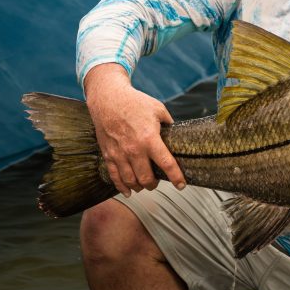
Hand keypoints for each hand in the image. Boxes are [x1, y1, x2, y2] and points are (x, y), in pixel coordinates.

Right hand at [83, 63, 184, 195]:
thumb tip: (176, 134)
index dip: (176, 177)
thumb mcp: (158, 109)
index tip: (181, 185)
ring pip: (130, 180)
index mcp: (150, 138)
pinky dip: (122, 186)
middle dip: (154, 184)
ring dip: (139, 186)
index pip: (166, 164)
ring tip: (144, 185)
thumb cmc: (135, 102)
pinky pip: (114, 176)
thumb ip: (169, 124)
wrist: (108, 99)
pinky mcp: (108, 154)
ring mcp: (119, 154)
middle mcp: (134, 150)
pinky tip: (128, 191)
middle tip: (158, 182)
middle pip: (146, 178)